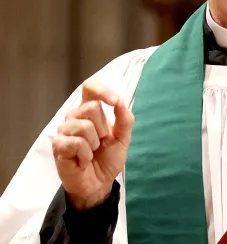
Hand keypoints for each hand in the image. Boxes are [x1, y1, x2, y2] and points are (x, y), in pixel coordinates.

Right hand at [52, 79, 133, 209]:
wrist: (100, 183)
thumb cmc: (109, 157)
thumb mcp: (123, 137)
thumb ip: (124, 118)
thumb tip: (119, 101)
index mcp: (90, 110)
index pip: (89, 87)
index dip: (102, 90)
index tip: (114, 102)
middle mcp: (75, 116)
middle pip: (91, 106)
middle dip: (103, 127)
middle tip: (101, 141)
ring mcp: (64, 131)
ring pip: (84, 125)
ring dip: (94, 143)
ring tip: (92, 151)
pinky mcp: (58, 146)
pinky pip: (76, 142)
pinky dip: (86, 153)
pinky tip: (84, 160)